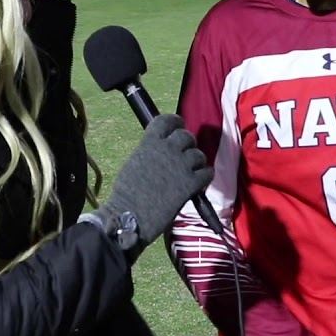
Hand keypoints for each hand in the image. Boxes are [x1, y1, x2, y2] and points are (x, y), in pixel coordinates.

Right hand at [92, 114, 212, 253]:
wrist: (130, 216)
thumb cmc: (127, 192)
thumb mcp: (135, 162)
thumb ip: (150, 151)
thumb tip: (162, 149)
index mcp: (150, 142)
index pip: (167, 120)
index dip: (175, 123)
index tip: (177, 128)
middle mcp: (167, 149)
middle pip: (187, 136)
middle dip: (187, 145)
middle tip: (182, 155)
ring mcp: (181, 165)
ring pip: (199, 154)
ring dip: (196, 162)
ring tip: (188, 172)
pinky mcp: (191, 183)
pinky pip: (207, 172)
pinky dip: (205, 175)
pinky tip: (198, 182)